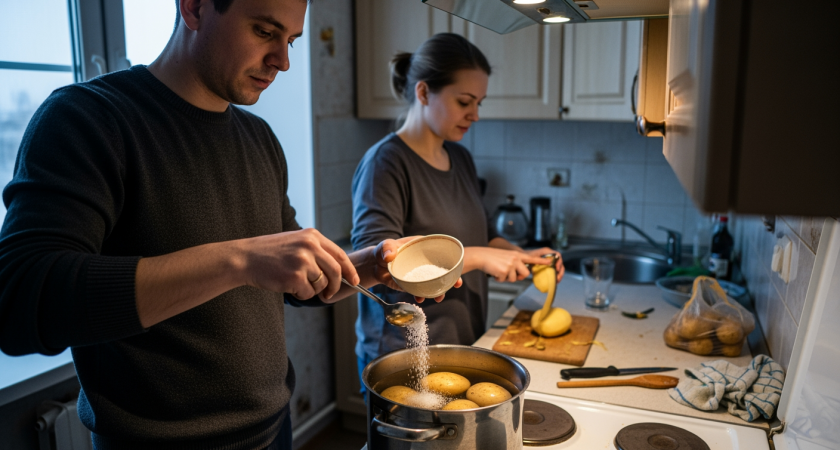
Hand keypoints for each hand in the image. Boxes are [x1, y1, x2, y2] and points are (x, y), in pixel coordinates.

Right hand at [241, 228, 356, 300]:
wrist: (245, 258)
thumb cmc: (270, 252)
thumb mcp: (295, 241)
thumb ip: (316, 251)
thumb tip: (338, 270)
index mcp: (312, 236)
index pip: (340, 254)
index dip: (349, 270)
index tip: (354, 280)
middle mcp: (310, 246)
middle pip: (336, 271)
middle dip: (335, 286)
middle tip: (330, 294)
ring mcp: (303, 261)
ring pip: (321, 284)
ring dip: (312, 289)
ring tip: (296, 283)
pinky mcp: (295, 277)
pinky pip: (308, 293)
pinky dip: (301, 294)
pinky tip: (287, 285)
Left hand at [372, 236, 462, 302]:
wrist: (375, 266)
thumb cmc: (383, 251)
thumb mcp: (385, 246)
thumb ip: (387, 248)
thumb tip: (389, 256)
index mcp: (423, 248)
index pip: (441, 252)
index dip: (452, 258)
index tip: (458, 266)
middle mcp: (425, 261)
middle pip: (443, 268)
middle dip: (452, 277)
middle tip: (457, 284)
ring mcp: (420, 274)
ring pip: (435, 282)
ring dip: (440, 290)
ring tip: (439, 297)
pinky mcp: (414, 284)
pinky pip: (422, 290)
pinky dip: (423, 295)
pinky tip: (420, 298)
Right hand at [468, 247, 551, 281]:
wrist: (481, 256)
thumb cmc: (492, 258)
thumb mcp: (506, 257)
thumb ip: (515, 263)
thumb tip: (518, 274)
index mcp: (516, 254)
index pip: (531, 258)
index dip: (541, 261)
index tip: (550, 261)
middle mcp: (515, 259)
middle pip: (525, 274)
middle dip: (518, 277)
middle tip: (509, 273)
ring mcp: (510, 265)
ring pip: (514, 279)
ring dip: (506, 278)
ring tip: (498, 270)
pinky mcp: (504, 271)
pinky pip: (504, 280)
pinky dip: (499, 279)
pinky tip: (494, 272)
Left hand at [524, 247, 564, 281]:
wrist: (521, 258)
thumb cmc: (526, 257)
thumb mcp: (533, 258)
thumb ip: (540, 260)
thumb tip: (549, 262)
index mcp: (547, 252)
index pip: (558, 255)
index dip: (559, 262)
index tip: (557, 269)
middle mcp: (550, 255)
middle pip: (560, 263)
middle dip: (560, 271)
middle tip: (557, 279)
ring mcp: (550, 261)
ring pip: (559, 267)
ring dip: (559, 275)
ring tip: (556, 281)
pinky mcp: (548, 266)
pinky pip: (554, 270)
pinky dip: (555, 276)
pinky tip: (554, 281)